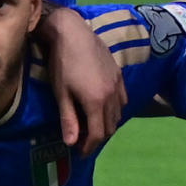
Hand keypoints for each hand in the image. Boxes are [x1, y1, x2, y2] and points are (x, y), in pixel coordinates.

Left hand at [38, 1, 124, 154]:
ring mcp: (118, 85)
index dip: (89, 147)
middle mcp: (111, 96)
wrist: (73, 33)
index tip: (80, 152)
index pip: (98, 134)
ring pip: (118, 114)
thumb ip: (69, 119)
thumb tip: (71, 143)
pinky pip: (123, 99)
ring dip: (107, 123)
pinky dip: (115, 109)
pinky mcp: (119, 75)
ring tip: (92, 123)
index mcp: (96, 102)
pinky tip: (104, 107)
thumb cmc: (62, 64)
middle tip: (83, 139)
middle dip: (98, 137)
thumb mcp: (62, 94)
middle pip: (110, 126)